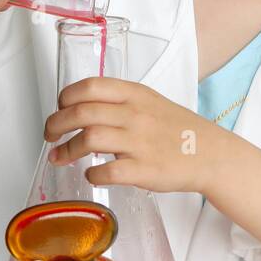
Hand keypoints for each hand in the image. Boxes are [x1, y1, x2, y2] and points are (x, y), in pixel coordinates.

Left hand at [44, 78, 226, 194]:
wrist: (211, 154)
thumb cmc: (178, 130)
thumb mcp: (151, 102)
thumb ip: (119, 101)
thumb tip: (81, 108)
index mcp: (135, 95)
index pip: (89, 86)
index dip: (65, 97)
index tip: (60, 108)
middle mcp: (135, 115)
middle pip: (80, 113)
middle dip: (55, 125)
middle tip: (50, 135)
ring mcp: (139, 143)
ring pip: (88, 139)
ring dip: (67, 150)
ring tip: (61, 156)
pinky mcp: (144, 170)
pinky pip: (106, 172)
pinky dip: (91, 174)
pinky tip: (92, 174)